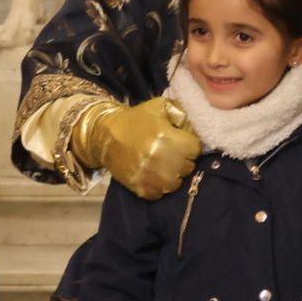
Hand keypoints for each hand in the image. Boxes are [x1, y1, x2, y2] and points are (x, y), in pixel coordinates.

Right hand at [78, 97, 201, 198]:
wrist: (106, 135)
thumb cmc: (136, 119)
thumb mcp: (160, 106)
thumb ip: (182, 113)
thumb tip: (194, 129)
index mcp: (167, 136)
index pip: (196, 149)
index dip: (190, 145)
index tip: (182, 142)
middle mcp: (160, 158)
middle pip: (188, 167)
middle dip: (183, 159)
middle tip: (172, 152)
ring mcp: (150, 176)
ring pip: (177, 183)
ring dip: (174, 175)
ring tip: (164, 164)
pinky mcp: (141, 188)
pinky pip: (161, 194)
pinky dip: (160, 187)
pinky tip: (155, 175)